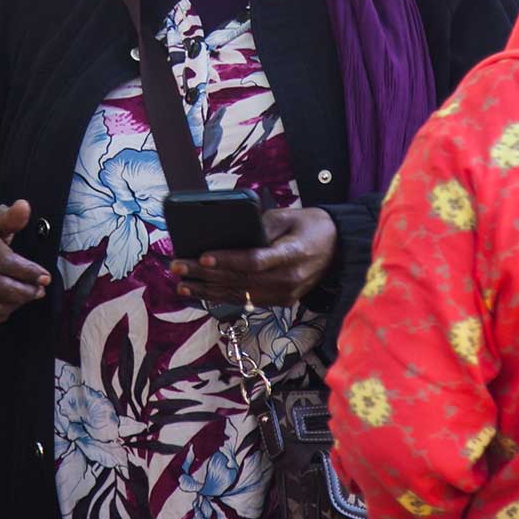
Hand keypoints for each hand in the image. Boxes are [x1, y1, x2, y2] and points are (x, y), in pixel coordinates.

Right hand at [0, 200, 49, 325]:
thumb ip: (11, 216)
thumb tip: (24, 207)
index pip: (4, 261)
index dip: (28, 272)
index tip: (44, 277)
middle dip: (25, 291)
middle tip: (39, 290)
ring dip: (15, 304)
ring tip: (27, 296)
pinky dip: (0, 315)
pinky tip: (10, 304)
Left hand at [172, 205, 336, 307]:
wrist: (340, 250)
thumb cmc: (314, 227)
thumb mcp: (290, 216)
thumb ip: (261, 225)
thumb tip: (229, 231)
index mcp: (292, 255)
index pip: (254, 261)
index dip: (227, 260)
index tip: (203, 256)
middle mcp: (288, 280)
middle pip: (240, 280)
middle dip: (204, 274)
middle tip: (178, 266)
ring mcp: (284, 295)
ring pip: (239, 294)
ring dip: (207, 290)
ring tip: (181, 283)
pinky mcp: (280, 302)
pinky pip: (246, 301)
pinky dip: (222, 297)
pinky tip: (202, 292)